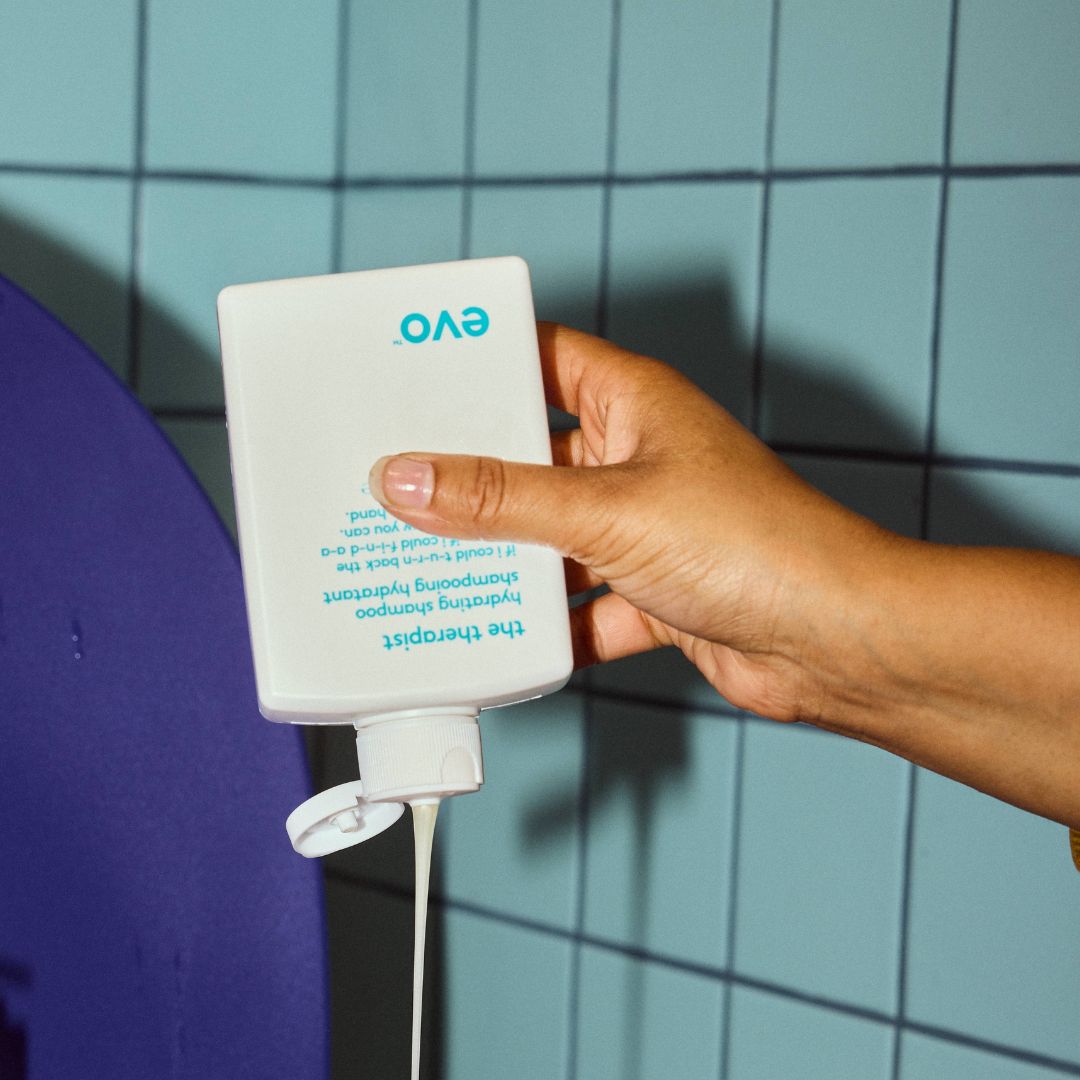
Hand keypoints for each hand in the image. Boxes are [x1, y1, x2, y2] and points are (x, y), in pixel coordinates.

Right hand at [368, 323, 882, 723]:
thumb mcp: (605, 511)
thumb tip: (409, 477)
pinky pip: (577, 604)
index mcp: (634, 403)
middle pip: (532, 456)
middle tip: (395, 483)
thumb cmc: (756, 544)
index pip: (540, 359)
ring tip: (428, 564)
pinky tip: (500, 638)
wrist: (833, 643)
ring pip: (550, 536)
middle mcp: (637, 458)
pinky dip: (545, 625)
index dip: (479, 364)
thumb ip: (501, 500)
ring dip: (502, 559)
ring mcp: (645, 528)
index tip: (411, 379)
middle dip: (471, 477)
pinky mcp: (652, 592)